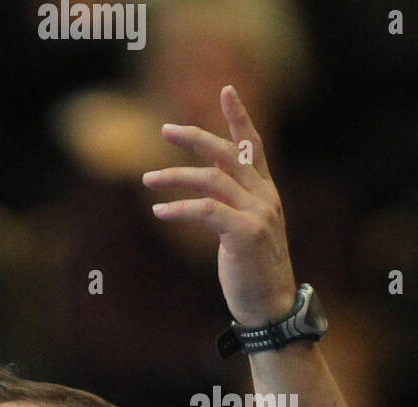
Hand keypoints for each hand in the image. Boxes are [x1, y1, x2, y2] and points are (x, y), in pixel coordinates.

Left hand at [142, 84, 296, 325]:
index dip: (239, 117)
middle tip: (164, 130)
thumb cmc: (253, 271)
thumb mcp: (244, 231)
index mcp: (265, 192)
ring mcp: (257, 213)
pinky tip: (159, 211)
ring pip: (212, 180)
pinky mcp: (244, 233)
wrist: (270, 305)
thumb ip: (232, 206)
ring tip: (146, 179)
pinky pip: (206, 210)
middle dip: (196, 138)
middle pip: (227, 154)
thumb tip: (207, 191)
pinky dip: (179, 207)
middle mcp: (264, 196)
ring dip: (175, 177)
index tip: (225, 90)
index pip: (252, 146)